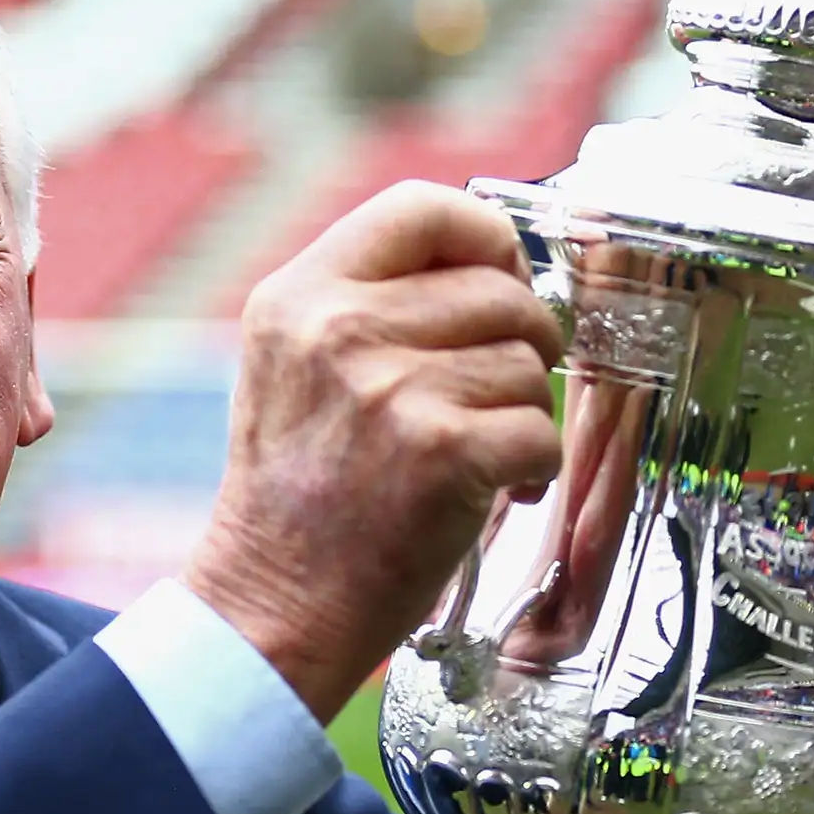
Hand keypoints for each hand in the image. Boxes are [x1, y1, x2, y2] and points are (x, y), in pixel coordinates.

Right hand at [188, 182, 564, 720]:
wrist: (274, 607)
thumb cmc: (298, 498)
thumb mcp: (295, 367)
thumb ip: (369, 303)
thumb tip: (495, 266)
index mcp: (299, 294)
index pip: (425, 207)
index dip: (486, 239)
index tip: (498, 284)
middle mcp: (338, 328)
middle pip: (497, 289)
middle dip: (521, 344)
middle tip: (493, 397)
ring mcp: (390, 388)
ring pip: (527, 362)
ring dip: (523, 413)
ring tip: (475, 455)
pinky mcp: (441, 451)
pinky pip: (539, 432)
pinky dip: (532, 470)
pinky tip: (491, 491)